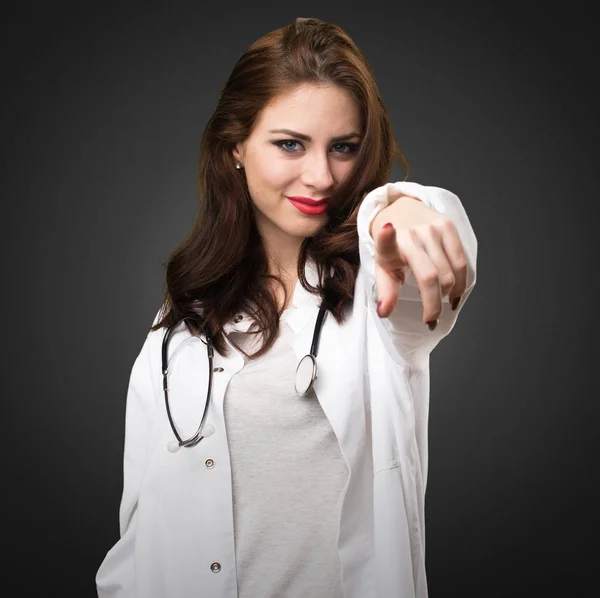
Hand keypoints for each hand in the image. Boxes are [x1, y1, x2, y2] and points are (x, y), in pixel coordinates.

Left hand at [371, 195, 467, 328]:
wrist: (401, 212)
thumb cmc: (394, 247)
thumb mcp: (384, 269)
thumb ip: (386, 292)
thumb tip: (385, 313)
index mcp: (390, 245)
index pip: (386, 242)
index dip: (386, 237)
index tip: (388, 230)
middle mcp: (412, 234)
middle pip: (431, 277)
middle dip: (434, 305)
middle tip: (431, 319)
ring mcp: (432, 228)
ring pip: (450, 272)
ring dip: (449, 294)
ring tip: (444, 304)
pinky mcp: (448, 225)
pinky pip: (461, 262)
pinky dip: (461, 282)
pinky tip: (454, 293)